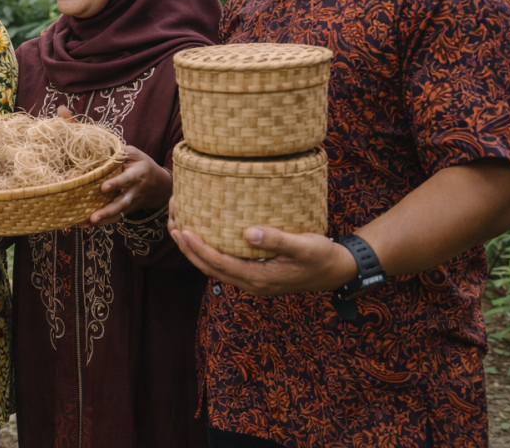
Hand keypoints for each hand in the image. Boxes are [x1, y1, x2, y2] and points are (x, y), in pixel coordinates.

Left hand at [83, 145, 171, 226]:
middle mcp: (133, 193)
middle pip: (121, 204)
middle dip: (107, 211)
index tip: (103, 187)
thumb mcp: (135, 154)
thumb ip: (120, 152)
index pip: (126, 180)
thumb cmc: (143, 165)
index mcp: (136, 176)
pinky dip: (100, 223)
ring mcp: (130, 204)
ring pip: (117, 214)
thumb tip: (100, 148)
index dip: (116, 184)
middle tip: (93, 217)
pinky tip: (83, 224)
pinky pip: (113, 218)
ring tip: (84, 223)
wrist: (159, 185)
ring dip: (101, 220)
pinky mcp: (125, 211)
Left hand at [168, 219, 357, 295]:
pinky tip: (204, 235)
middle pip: (210, 268)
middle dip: (188, 249)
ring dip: (195, 251)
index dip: (199, 249)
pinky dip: (209, 251)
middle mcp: (251, 283)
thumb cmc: (322, 257)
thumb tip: (248, 233)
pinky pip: (224, 264)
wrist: (337, 271)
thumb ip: (277, 240)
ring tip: (179, 228)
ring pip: (215, 267)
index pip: (220, 264)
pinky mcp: (255, 274)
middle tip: (172, 226)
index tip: (183, 231)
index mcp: (259, 278)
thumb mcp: (304, 245)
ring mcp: (252, 280)